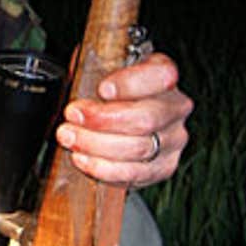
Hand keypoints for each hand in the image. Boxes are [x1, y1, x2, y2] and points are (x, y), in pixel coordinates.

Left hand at [55, 51, 191, 187]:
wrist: (121, 121)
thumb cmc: (110, 94)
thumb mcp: (104, 72)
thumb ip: (95, 73)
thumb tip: (76, 89)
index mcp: (163, 75)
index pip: (159, 75)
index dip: (130, 83)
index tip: (102, 89)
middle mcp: (175, 107)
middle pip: (146, 118)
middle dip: (103, 119)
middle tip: (73, 116)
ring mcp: (173, 139)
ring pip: (138, 148)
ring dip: (97, 145)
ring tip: (70, 137)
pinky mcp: (164, 166)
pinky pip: (134, 173)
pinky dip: (104, 168)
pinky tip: (83, 159)